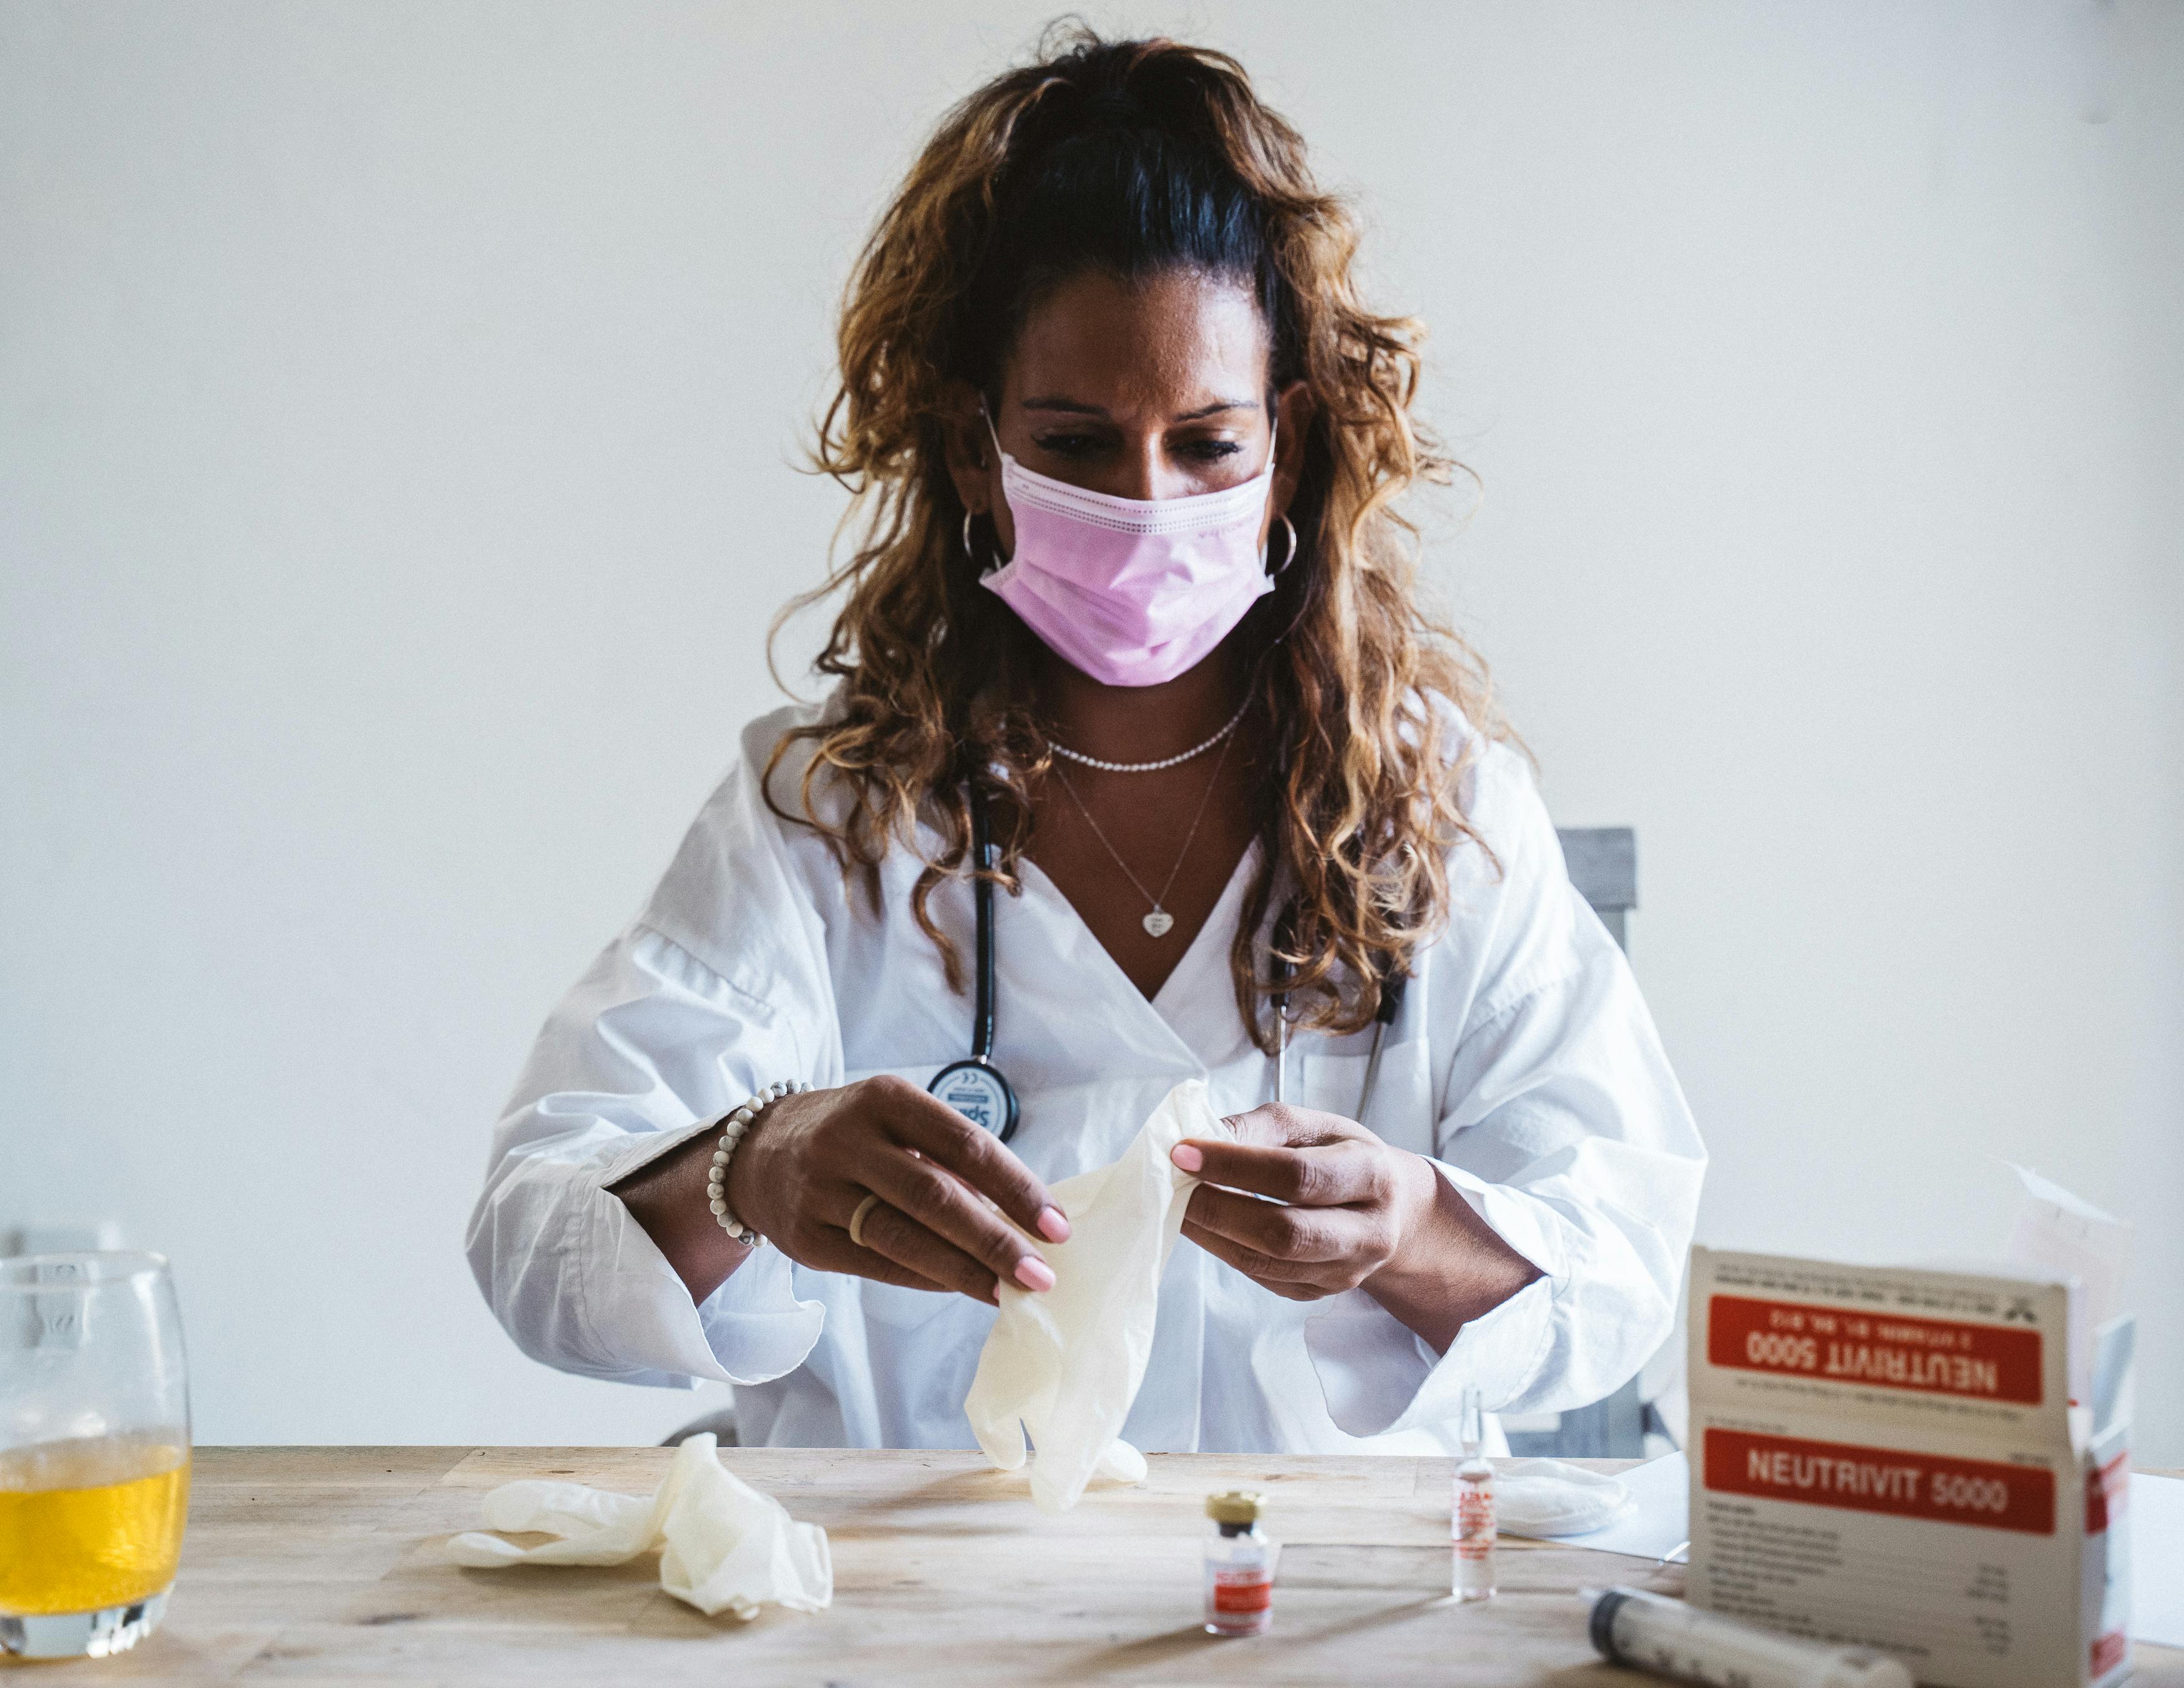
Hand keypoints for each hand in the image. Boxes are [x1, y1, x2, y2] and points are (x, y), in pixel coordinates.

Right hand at [727, 1075, 1070, 1304]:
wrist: (758, 1153)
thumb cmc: (857, 1137)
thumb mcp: (898, 1121)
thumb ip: (952, 1161)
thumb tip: (1025, 1218)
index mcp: (885, 1098)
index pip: (966, 1143)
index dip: (1016, 1187)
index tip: (1057, 1225)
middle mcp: (848, 1139)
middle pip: (935, 1196)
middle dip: (996, 1240)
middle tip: (1041, 1274)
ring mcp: (820, 1191)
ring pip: (903, 1237)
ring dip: (964, 1270)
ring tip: (1009, 1291)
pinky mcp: (805, 1238)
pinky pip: (876, 1266)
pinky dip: (927, 1279)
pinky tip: (963, 1288)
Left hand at [1172, 1102, 1437, 1301]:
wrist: (1391, 1211)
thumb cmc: (1343, 1157)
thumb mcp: (1314, 1127)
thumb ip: (1261, 1127)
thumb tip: (1204, 1137)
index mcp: (1372, 1174)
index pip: (1297, 1175)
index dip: (1234, 1166)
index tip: (1182, 1153)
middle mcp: (1368, 1232)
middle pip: (1283, 1232)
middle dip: (1216, 1208)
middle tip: (1172, 1184)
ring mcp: (1346, 1271)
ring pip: (1266, 1263)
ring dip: (1211, 1232)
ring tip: (1179, 1203)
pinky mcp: (1320, 1293)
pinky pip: (1262, 1277)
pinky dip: (1224, 1249)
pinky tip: (1205, 1225)